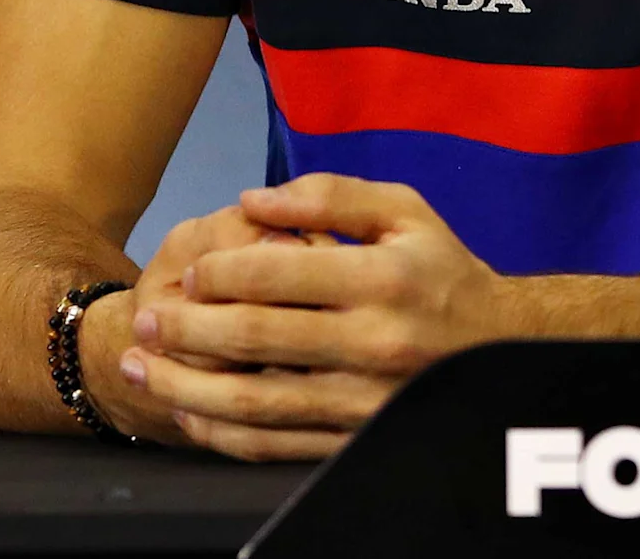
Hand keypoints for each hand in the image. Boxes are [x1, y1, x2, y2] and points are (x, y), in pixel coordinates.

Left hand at [118, 175, 514, 460]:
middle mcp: (373, 340)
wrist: (500, 347)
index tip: (192, 274)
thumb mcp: (406, 213)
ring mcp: (363, 398)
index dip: (219, 272)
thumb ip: (331, 196)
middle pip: (253, 337)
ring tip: (139, 367)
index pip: (277, 274)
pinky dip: (219, 432)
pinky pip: (272, 443)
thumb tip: (250, 200)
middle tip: (145, 320)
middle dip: (184, 328)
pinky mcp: (354, 438)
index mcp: (383, 277)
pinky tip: (187, 411)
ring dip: (183, 384)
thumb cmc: (441, 272)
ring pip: (252, 399)